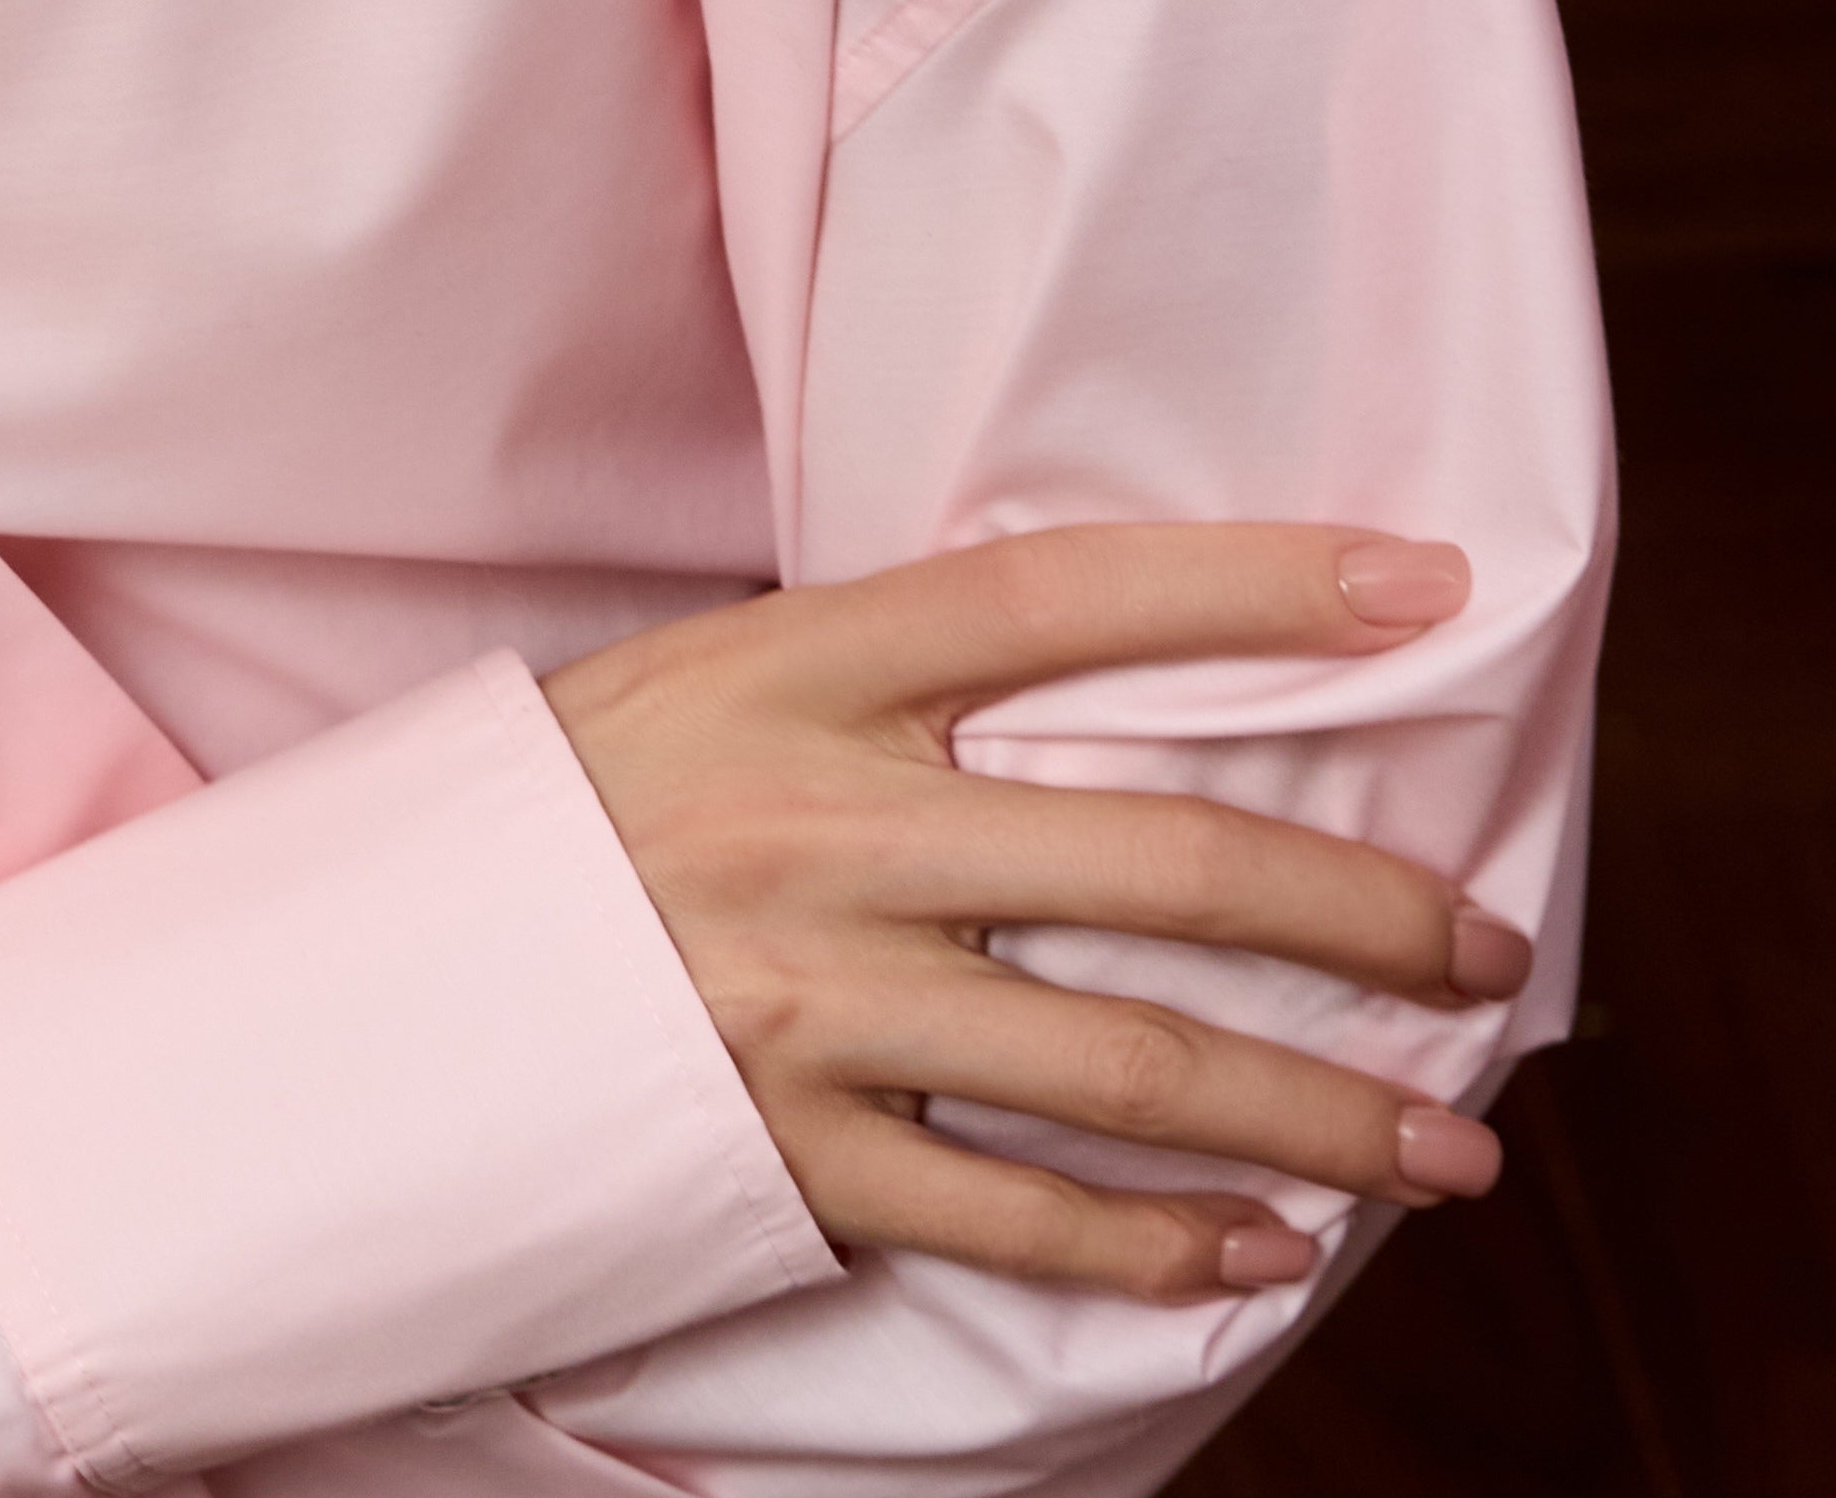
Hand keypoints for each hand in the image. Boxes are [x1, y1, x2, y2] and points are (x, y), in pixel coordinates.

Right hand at [543, 523, 1527, 1302]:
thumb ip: (861, 690)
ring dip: (1324, 1113)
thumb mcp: (685, 688)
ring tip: (1446, 1148)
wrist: (352, 987)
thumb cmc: (548, 818)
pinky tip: (1258, 1252)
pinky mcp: (784, 1150)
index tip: (1417, 585)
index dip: (1250, 583)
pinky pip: (1020, 1217)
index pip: (1060, 598)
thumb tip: (1075, 697)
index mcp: (784, 673)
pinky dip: (1163, 1247)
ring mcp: (804, 995)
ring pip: (1131, 1060)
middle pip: (1159, 857)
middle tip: (1483, 951)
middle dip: (1365, 911)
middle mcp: (816, 825)